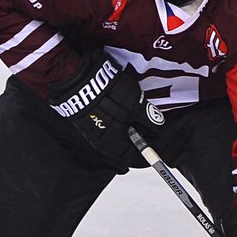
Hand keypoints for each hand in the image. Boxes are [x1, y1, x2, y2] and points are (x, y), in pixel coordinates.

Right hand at [47, 52, 163, 170]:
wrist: (78, 80)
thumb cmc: (109, 96)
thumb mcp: (137, 105)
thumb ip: (149, 119)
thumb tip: (158, 127)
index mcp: (115, 146)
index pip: (136, 156)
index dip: (148, 147)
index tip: (155, 135)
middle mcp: (102, 143)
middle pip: (124, 145)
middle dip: (137, 133)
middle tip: (145, 118)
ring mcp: (91, 132)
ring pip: (114, 133)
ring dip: (125, 123)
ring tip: (131, 107)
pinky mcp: (85, 120)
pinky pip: (104, 124)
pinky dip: (113, 117)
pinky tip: (117, 104)